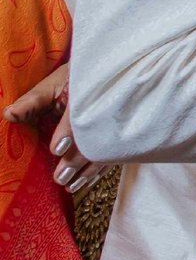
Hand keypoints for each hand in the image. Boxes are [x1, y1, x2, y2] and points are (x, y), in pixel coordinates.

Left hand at [3, 63, 105, 194]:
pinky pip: (114, 153)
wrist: (111, 74)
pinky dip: (99, 170)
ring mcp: (116, 120)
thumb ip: (33, 100)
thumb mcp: (55, 83)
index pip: (78, 115)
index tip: (57, 150)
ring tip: (71, 185)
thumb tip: (9, 114)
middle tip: (60, 177)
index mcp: (86, 92)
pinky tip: (87, 181)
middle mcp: (105, 107)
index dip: (68, 132)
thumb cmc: (77, 79)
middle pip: (94, 136)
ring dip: (89, 170)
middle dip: (77, 159)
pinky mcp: (120, 132)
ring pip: (107, 148)